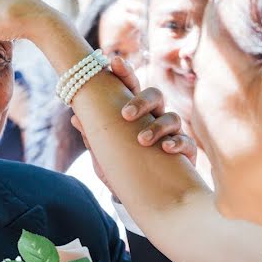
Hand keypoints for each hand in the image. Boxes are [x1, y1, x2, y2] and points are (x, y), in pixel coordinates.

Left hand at [70, 56, 196, 191]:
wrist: (145, 200)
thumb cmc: (124, 170)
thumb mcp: (104, 155)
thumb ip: (94, 137)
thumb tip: (76, 118)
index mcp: (135, 113)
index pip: (130, 87)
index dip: (124, 72)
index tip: (113, 61)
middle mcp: (155, 117)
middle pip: (154, 95)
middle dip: (140, 101)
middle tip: (125, 115)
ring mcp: (172, 133)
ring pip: (171, 117)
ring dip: (156, 126)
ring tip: (142, 140)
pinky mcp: (185, 151)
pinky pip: (185, 141)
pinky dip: (176, 143)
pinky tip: (166, 148)